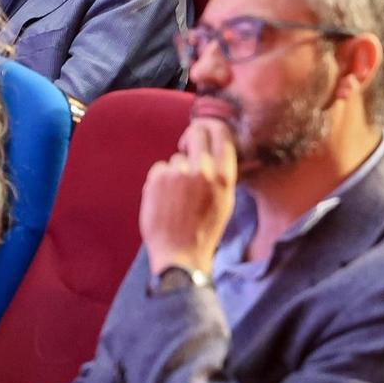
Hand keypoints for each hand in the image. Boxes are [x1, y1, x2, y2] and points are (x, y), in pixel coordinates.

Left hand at [140, 118, 238, 275]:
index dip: (212, 127)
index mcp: (225, 177)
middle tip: (187, 149)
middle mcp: (204, 171)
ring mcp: (179, 173)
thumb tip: (218, 148)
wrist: (180, 255)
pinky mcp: (158, 179)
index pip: (222, 134)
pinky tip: (164, 200)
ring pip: (176, 158)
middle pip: (197, 133)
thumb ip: (222, 174)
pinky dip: (160, 180)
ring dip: (175, 171)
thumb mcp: (225, 202)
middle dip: (191, 139)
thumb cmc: (204, 231)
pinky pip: (159, 168)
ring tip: (177, 198)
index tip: (205, 130)